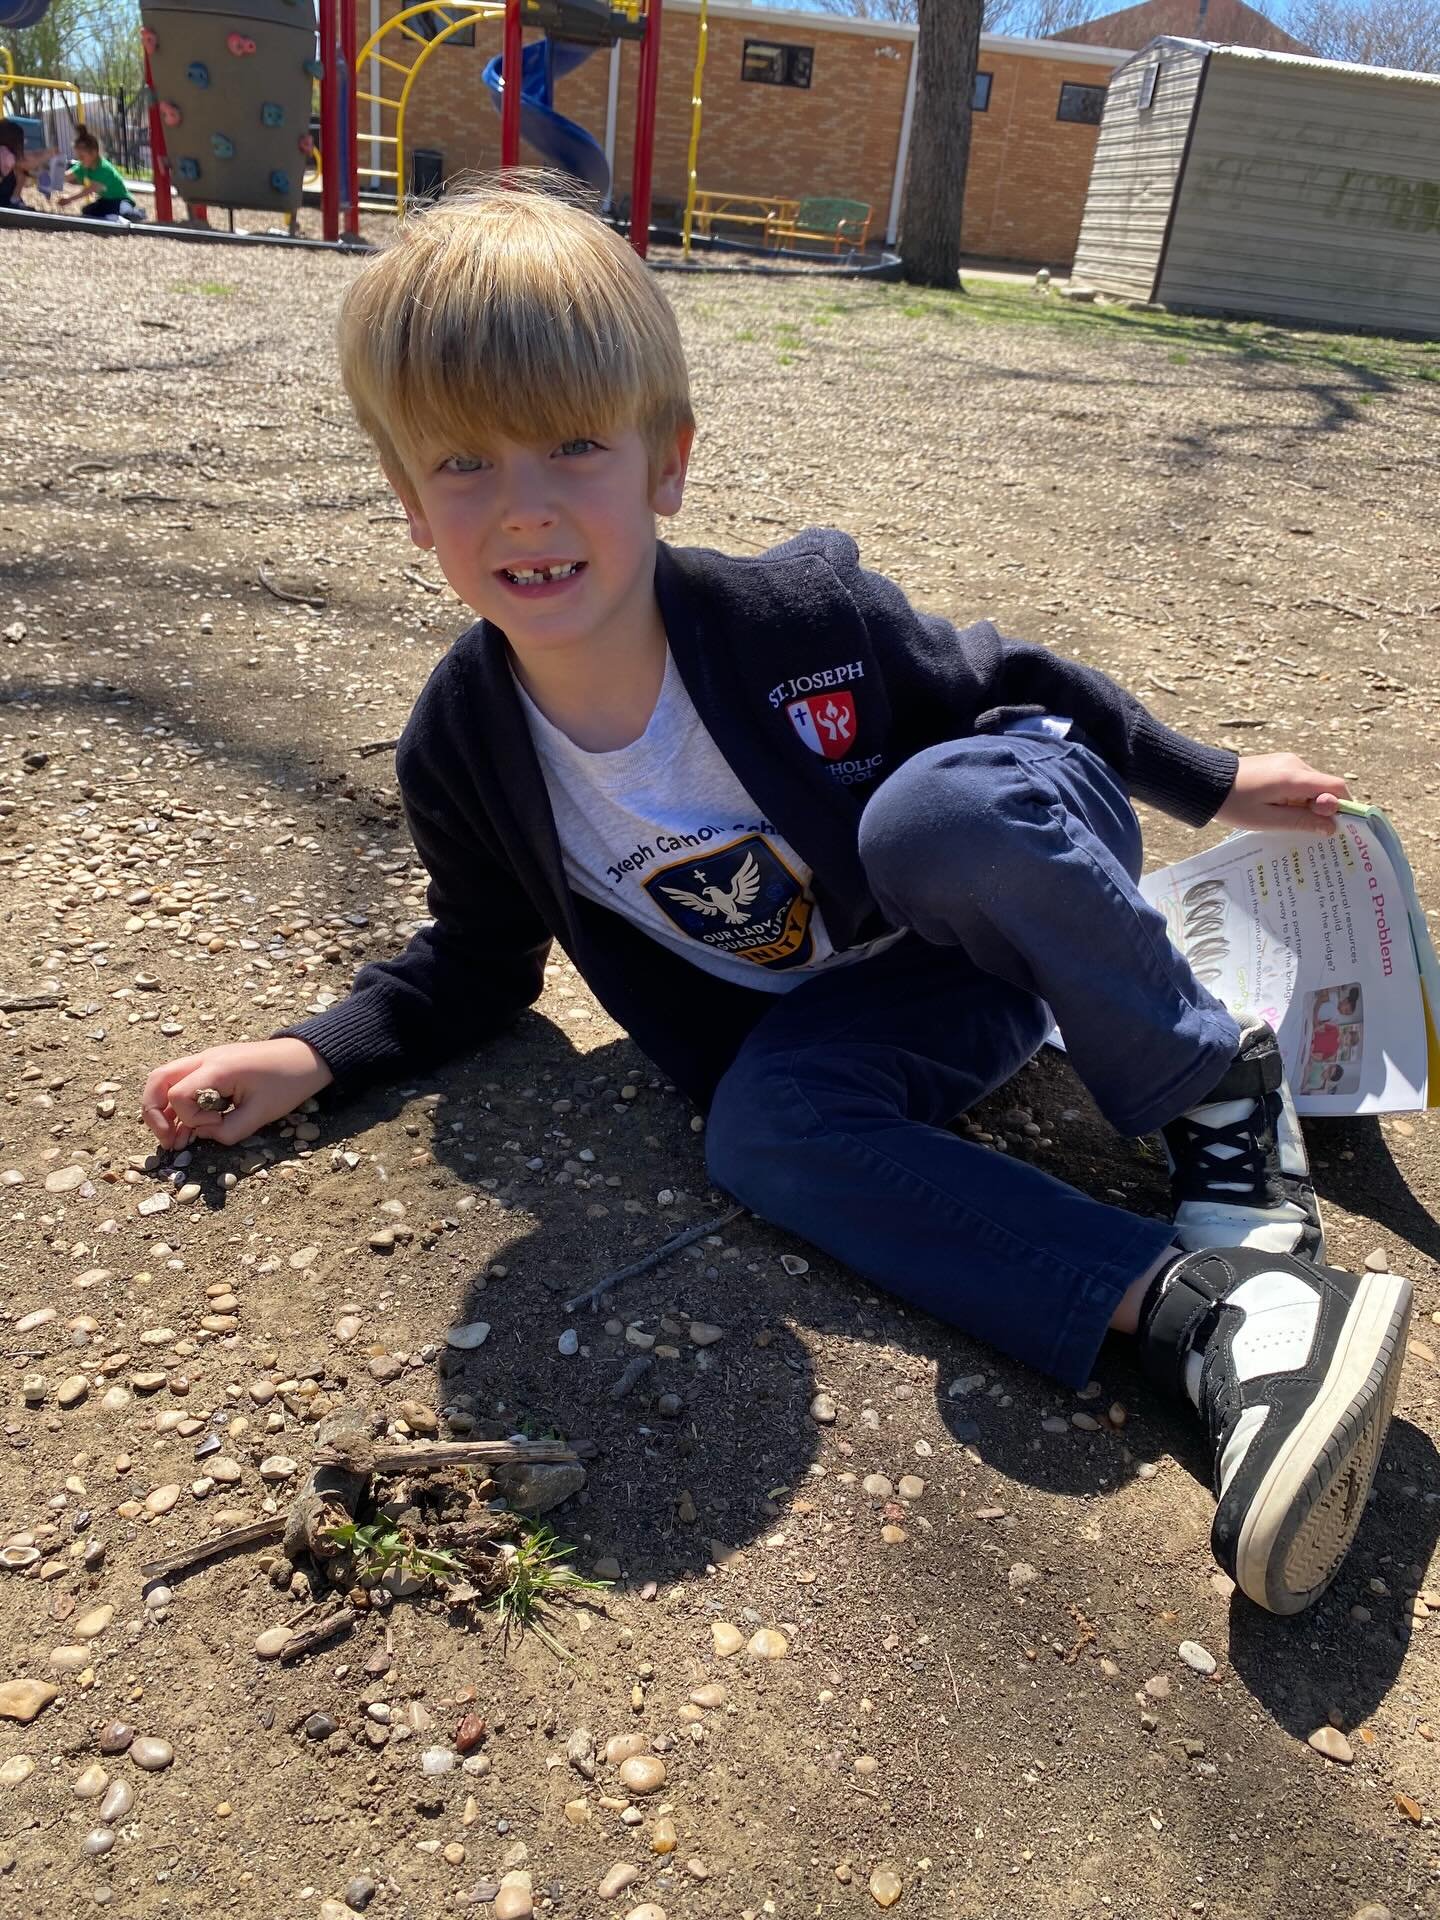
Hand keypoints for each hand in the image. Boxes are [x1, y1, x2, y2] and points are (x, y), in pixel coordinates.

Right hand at [141, 1038, 333, 1149]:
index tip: (214, 1125)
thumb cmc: (288, 1083)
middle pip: (158, 1080)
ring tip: (173, 1138)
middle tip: (166, 1140)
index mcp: (218, 1068)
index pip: (179, 1094)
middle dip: (154, 1112)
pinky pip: (182, 1082)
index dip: (189, 1118)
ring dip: (162, 1109)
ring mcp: (207, 1059)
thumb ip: (227, 1131)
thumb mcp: (261, 1115)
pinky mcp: (212, 1066)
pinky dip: (178, 1104)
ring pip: (165, 1079)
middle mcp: (205, 1059)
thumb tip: (201, 1135)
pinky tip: (187, 1127)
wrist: (307, 1057)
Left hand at [1215, 752, 1348, 833]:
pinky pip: (1299, 780)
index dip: (1340, 807)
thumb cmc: (1234, 804)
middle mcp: (1295, 764)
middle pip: (1325, 786)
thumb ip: (1301, 821)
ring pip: (1312, 784)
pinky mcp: (1279, 763)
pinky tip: (1278, 809)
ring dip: (1307, 803)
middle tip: (1300, 826)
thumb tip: (1332, 827)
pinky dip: (1298, 796)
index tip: (1328, 825)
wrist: (1205, 782)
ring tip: (1283, 818)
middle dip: (1321, 808)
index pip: (1336, 788)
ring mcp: (1287, 761)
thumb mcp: (1267, 819)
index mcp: (1295, 777)